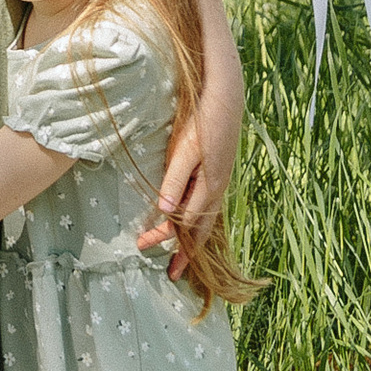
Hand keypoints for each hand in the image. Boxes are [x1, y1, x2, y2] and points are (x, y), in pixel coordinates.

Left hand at [140, 57, 244, 269]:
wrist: (226, 96)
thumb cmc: (202, 121)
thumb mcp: (184, 150)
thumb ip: (174, 181)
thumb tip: (166, 213)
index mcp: (209, 187)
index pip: (185, 224)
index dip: (165, 239)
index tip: (144, 248)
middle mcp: (217, 190)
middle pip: (200, 230)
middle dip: (186, 253)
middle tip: (173, 274)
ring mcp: (220, 182)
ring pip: (206, 219)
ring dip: (193, 240)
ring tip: (183, 256)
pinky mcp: (219, 172)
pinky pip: (208, 206)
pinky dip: (199, 221)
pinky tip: (193, 222)